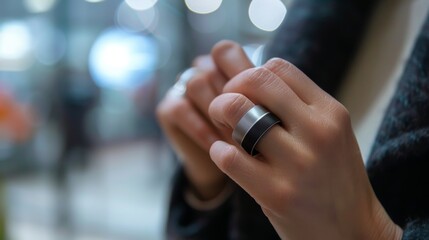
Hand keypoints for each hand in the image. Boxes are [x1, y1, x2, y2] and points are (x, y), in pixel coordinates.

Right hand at [156, 41, 253, 199]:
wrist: (231, 168)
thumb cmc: (253, 137)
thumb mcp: (260, 115)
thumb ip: (262, 98)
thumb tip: (274, 92)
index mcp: (225, 65)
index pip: (227, 52)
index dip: (240, 73)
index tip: (258, 101)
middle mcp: (202, 71)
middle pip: (213, 67)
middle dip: (232, 99)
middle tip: (250, 123)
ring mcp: (184, 87)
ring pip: (197, 84)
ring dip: (217, 112)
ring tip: (235, 136)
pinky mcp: (168, 108)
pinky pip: (180, 108)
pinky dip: (201, 128)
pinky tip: (217, 145)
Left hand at [208, 58, 402, 238]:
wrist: (353, 231)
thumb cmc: (334, 178)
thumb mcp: (330, 133)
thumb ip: (298, 106)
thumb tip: (251, 82)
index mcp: (330, 112)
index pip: (278, 67)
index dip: (251, 75)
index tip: (244, 93)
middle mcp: (318, 132)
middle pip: (256, 81)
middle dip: (230, 88)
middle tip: (226, 106)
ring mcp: (298, 164)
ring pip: (238, 112)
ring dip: (220, 116)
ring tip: (226, 131)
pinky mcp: (277, 194)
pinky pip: (230, 157)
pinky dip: (219, 151)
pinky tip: (225, 155)